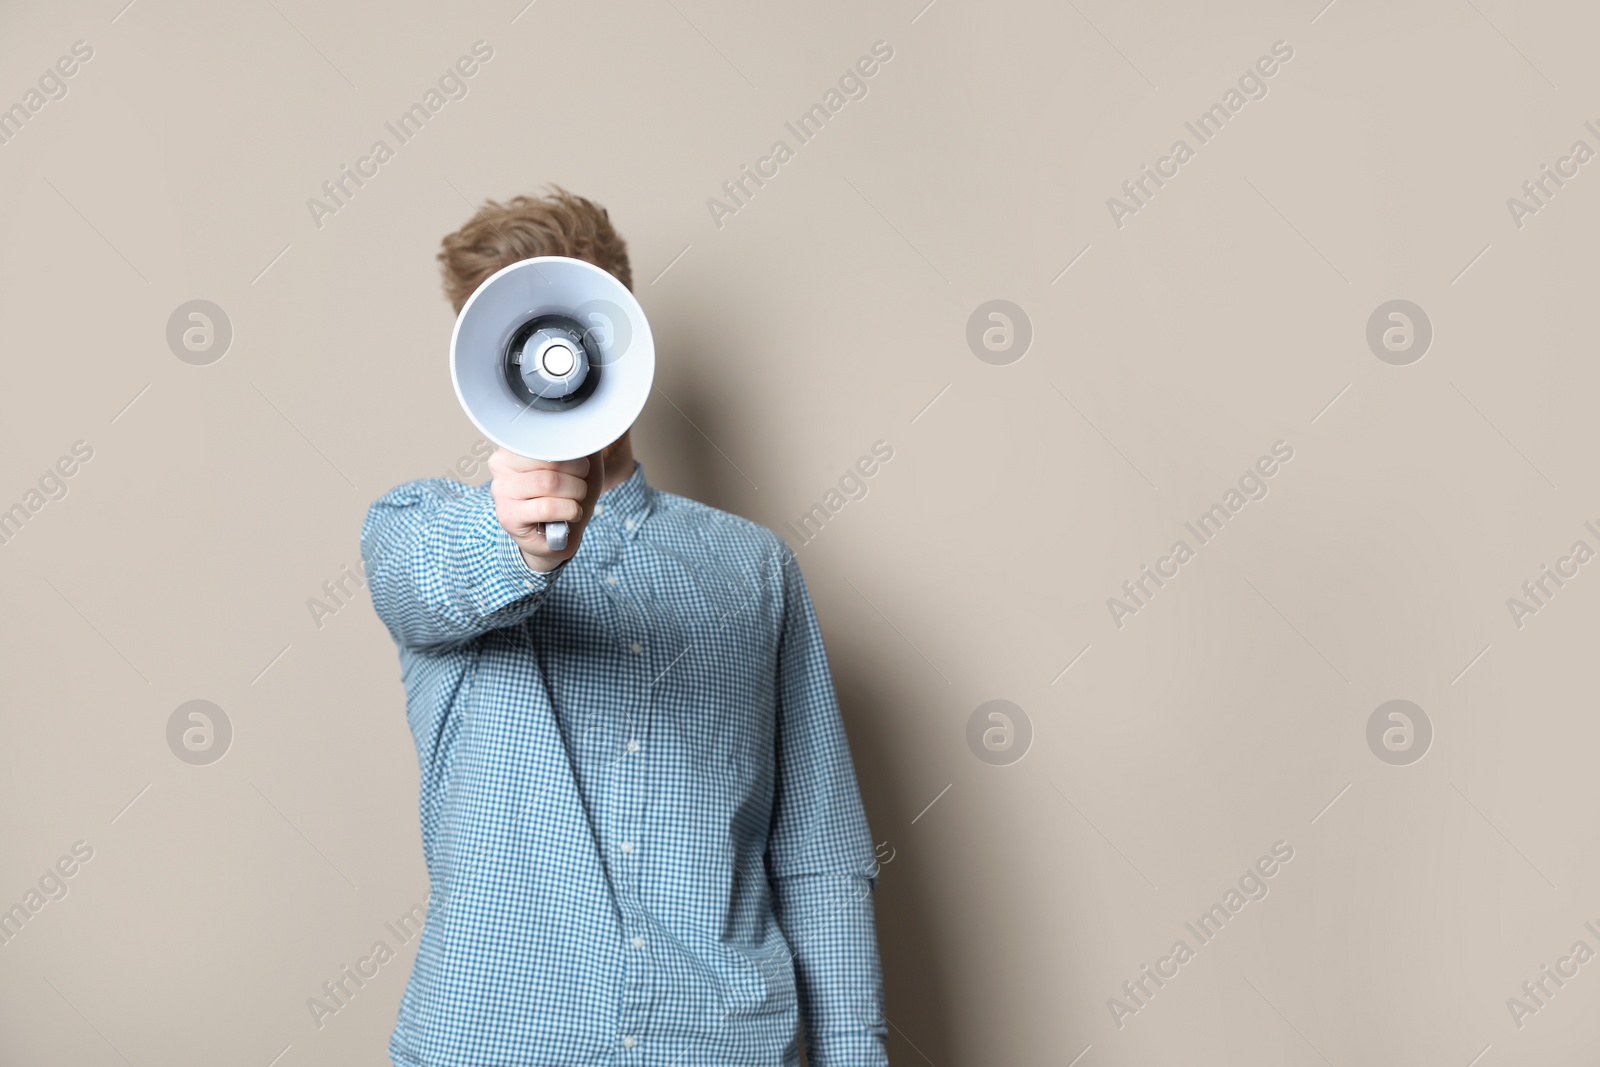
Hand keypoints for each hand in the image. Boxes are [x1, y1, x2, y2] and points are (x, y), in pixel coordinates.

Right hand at [488, 449, 603, 571]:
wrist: (560, 534)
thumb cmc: (566, 495)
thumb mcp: (578, 463)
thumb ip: (580, 442)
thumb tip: (592, 427)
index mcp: (516, 446)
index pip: (549, 440)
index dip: (573, 455)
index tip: (580, 467)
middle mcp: (502, 466)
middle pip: (551, 461)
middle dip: (577, 476)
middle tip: (579, 486)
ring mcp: (501, 491)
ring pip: (549, 483)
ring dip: (575, 493)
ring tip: (575, 500)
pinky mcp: (508, 516)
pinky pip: (547, 507)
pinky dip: (569, 510)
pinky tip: (571, 514)